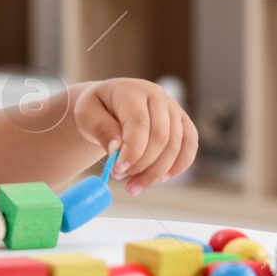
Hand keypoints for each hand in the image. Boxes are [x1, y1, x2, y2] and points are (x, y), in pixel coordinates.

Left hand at [72, 78, 196, 194]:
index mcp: (131, 90)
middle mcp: (157, 95)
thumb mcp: (86, 115)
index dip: (132, 150)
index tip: (117, 170)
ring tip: (134, 185)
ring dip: (156, 171)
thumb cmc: (96, 110)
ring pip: (175, 145)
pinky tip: (161, 178)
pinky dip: (178, 166)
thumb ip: (101, 129)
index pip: (139, 122)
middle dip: (142, 165)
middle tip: (120, 178)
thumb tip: (117, 148)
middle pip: (160, 137)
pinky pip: (190, 145)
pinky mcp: (182, 121)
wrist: (108, 105)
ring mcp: (173, 107)